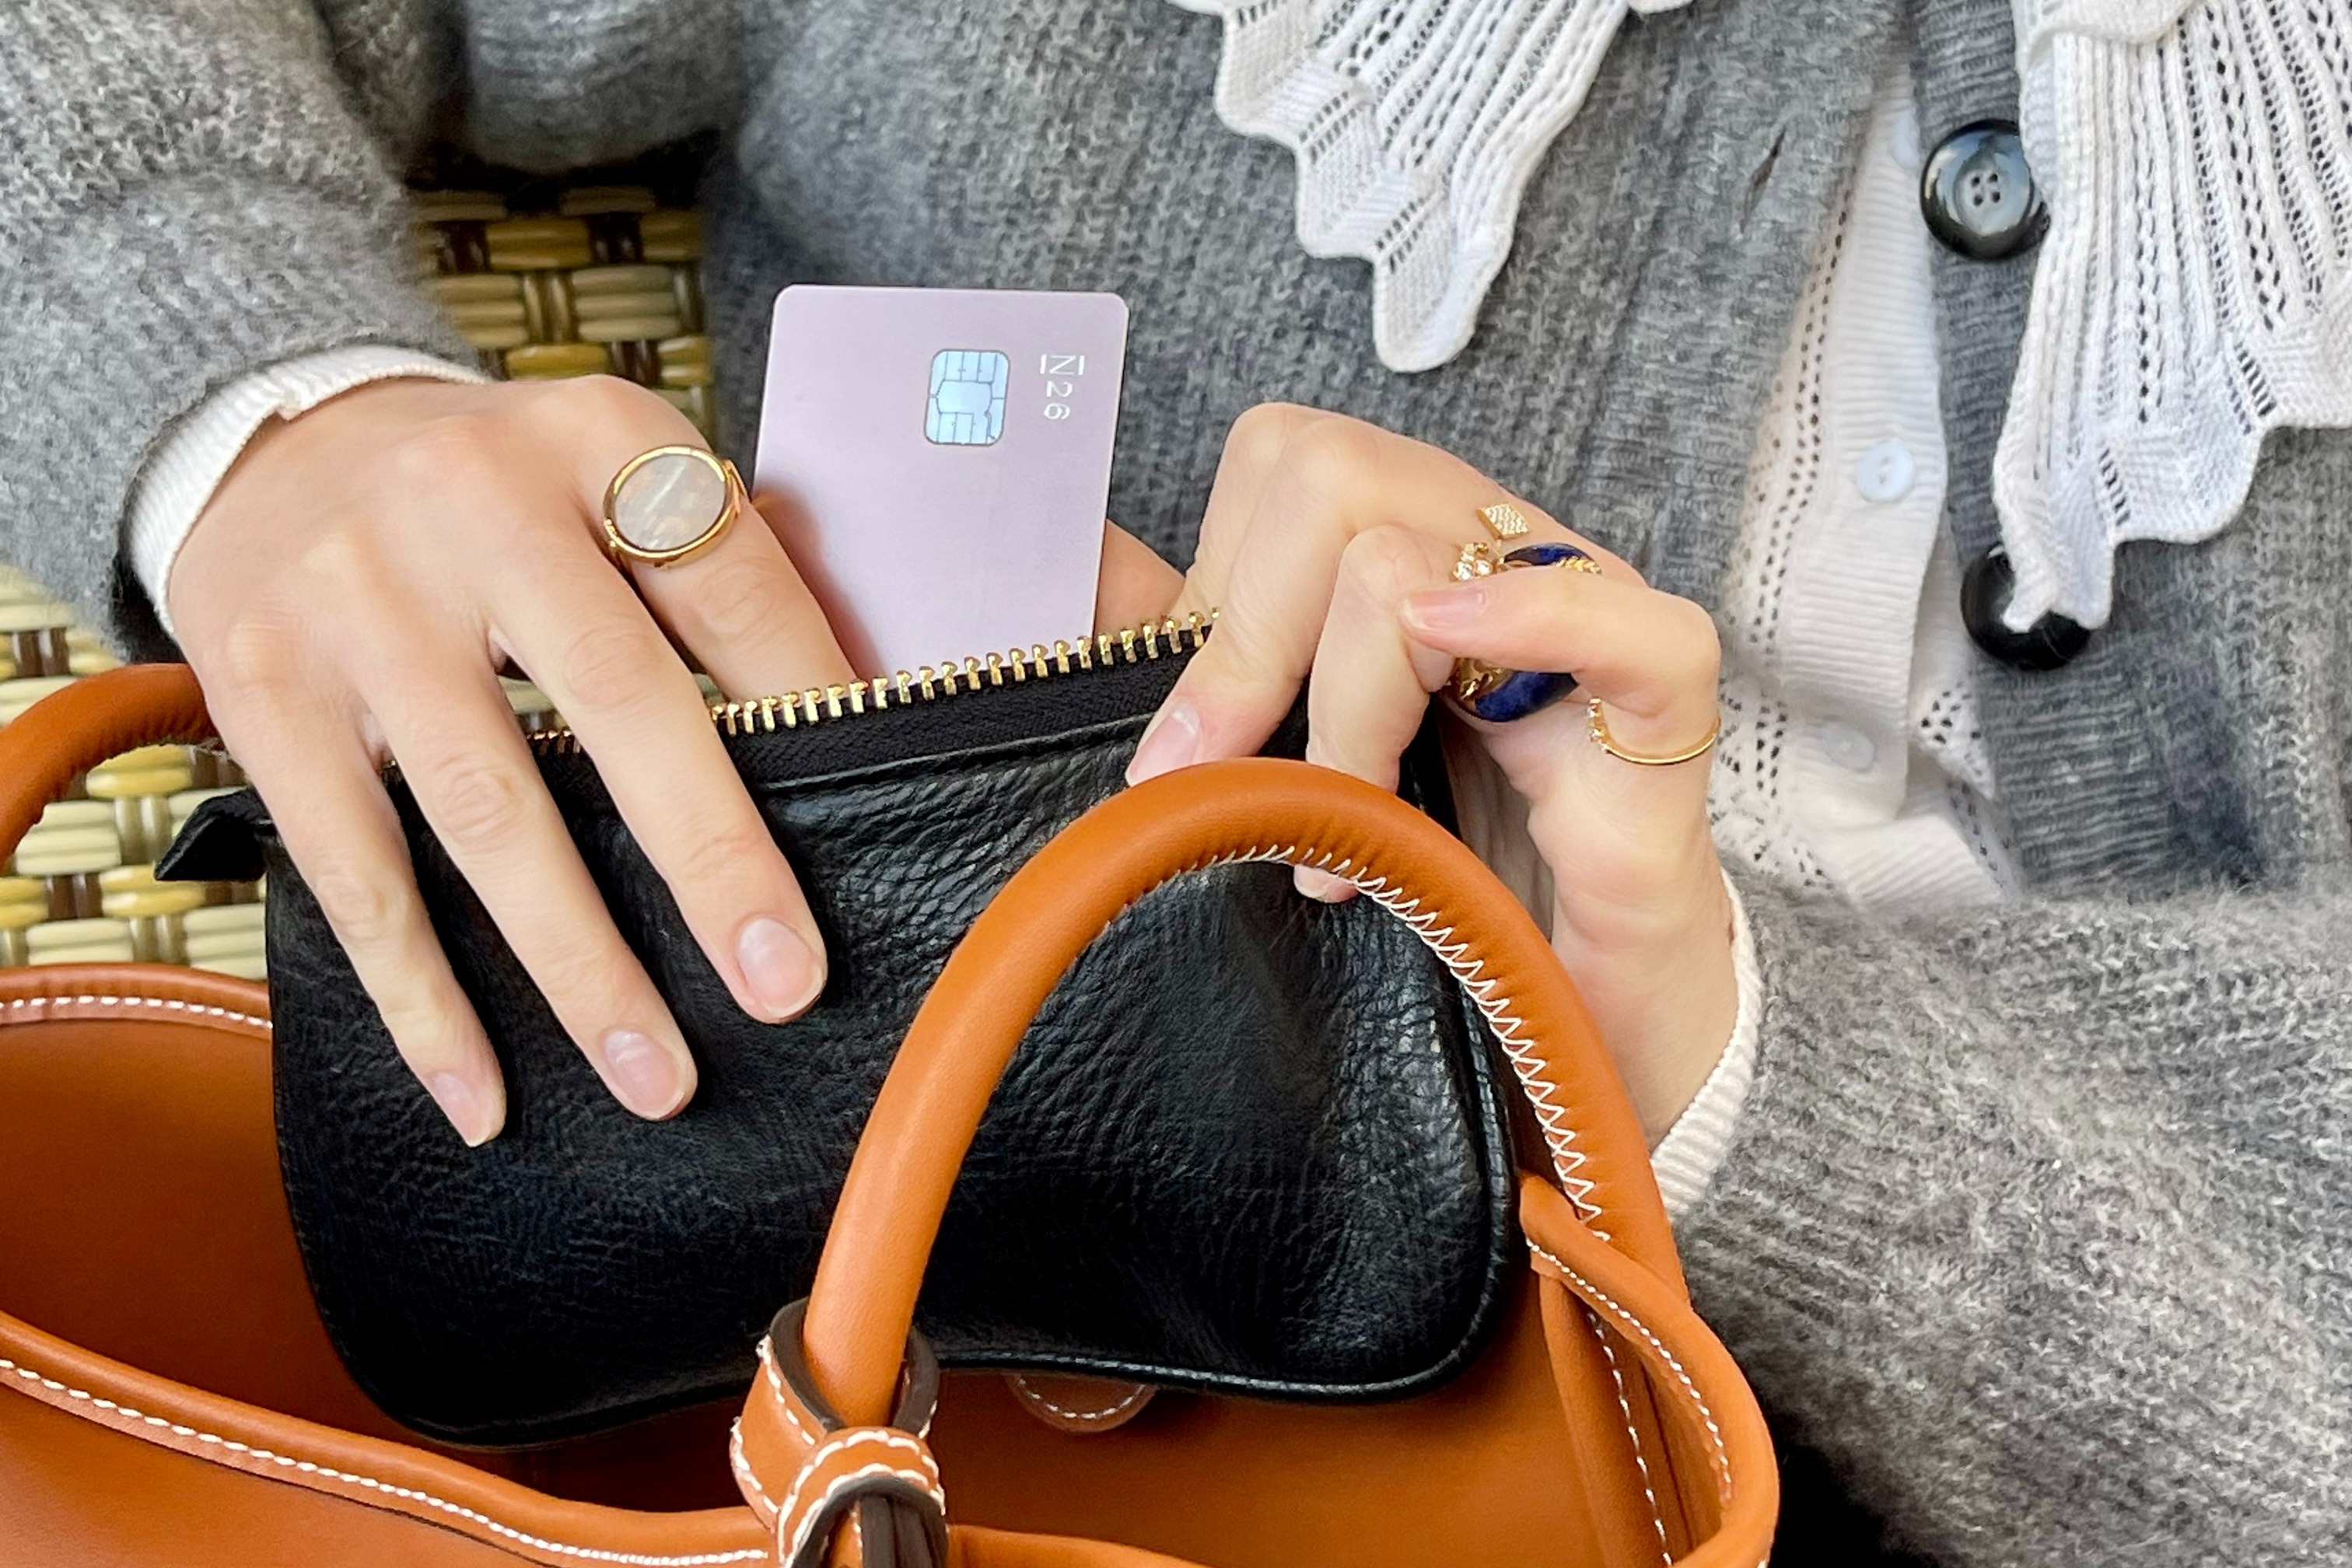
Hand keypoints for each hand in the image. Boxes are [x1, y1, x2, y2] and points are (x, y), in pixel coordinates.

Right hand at [173, 376, 863, 1144]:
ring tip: (654, 1073)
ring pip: (489, 811)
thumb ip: (721, 565)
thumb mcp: (609, 469)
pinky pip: (355, 872)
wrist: (270, 440)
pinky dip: (422, 996)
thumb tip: (872, 704)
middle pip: (620, 703)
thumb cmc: (492, 488)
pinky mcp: (264, 692)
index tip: (878, 805)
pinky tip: (480, 1089)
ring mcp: (358, 603)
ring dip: (578, 963)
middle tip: (782, 981)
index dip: (812, 700)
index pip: (731, 583)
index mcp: (594, 441)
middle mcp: (475, 507)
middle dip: (712, 859)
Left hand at [1126, 405, 1734, 1140]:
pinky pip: (1630, 625)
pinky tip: (1458, 666)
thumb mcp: (1298, 767)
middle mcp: (1497, 563)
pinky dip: (1537, 619)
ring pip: (1418, 554)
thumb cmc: (1443, 899)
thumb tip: (1082, 573)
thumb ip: (1206, 667)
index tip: (1183, 750)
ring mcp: (1591, 627)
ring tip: (1337, 852)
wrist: (1581, 1043)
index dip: (1215, 599)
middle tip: (1220, 790)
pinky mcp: (1668, 726)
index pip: (1285, 465)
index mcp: (1411, 554)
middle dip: (1247, 642)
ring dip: (1342, 710)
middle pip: (1334, 475)